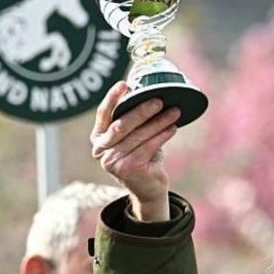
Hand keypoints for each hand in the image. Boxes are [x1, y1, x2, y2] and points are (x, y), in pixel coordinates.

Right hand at [91, 82, 180, 220]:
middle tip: (159, 100)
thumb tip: (149, 94)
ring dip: (159, 122)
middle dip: (142, 110)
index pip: (103, 114)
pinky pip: (149, 146)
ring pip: (138, 135)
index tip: (125, 84)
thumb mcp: (132, 138)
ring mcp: (113, 162)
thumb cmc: (141, 157)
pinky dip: (162, 135)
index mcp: (98, 139)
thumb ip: (131, 121)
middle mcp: (101, 151)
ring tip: (174, 112)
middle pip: (122, 125)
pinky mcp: (129, 169)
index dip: (113, 98)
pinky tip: (173, 127)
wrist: (147, 189)